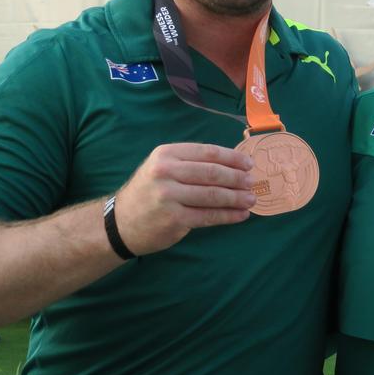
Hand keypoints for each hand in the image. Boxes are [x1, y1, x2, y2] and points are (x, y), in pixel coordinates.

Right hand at [113, 142, 256, 256]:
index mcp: (166, 154)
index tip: (249, 163)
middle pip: (212, 173)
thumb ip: (191, 163)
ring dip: (236, 198)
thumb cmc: (148, 192)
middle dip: (237, 178)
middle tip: (253, 182)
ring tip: (251, 200)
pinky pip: (208, 216)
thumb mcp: (162, 168)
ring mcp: (169, 196)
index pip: (207, 152)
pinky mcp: (174, 218)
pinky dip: (228, 215)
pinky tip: (240, 215)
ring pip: (212, 195)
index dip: (232, 157)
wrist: (121, 222)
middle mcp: (166, 172)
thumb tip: (232, 164)